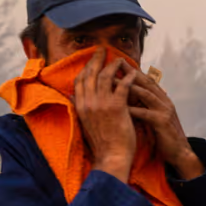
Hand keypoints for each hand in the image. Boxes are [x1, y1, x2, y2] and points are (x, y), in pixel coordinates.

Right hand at [74, 47, 136, 182]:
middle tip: (103, 49)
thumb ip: (80, 108)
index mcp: (80, 107)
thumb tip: (72, 96)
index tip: (92, 59)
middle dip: (96, 59)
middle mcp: (88, 103)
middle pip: (90, 74)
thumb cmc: (102, 143)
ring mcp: (101, 104)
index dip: (86, 67)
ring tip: (120, 59)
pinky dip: (128, 77)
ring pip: (105, 76)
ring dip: (113, 65)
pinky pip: (122, 86)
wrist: (112, 157)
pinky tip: (133, 72)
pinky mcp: (116, 107)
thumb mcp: (85, 124)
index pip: (80, 81)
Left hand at [118, 62, 203, 179]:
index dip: (134, 71)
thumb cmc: (164, 136)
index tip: (119, 63)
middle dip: (130, 72)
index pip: (147, 81)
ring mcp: (165, 111)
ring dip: (129, 86)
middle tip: (115, 63)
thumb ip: (146, 106)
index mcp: (162, 100)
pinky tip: (120, 106)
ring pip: (145, 94)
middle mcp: (165, 102)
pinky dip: (133, 109)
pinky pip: (145, 113)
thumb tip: (130, 99)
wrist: (180, 153)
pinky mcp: (162, 122)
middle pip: (146, 82)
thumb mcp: (155, 117)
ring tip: (112, 81)